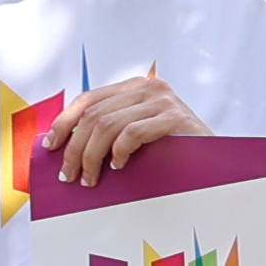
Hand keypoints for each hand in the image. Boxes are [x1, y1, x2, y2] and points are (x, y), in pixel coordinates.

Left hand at [44, 73, 210, 185]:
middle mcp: (150, 87)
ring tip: (90, 179)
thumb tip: (63, 143)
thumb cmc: (172, 153)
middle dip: (75, 148)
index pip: (89, 99)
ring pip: (108, 125)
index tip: (50, 147)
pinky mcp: (175, 118)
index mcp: (137, 86)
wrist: (215, 162)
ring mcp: (164, 101)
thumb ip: (110, 129)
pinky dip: (119, 152)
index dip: (65, 122)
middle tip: (70, 175)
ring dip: (92, 156)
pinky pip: (133, 133)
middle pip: (94, 115)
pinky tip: (118, 166)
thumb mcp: (137, 134)